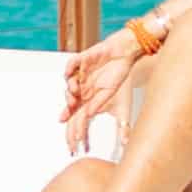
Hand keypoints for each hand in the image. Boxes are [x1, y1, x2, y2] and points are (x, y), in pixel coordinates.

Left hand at [60, 33, 141, 148]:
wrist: (124, 54)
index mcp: (88, 96)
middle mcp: (82, 85)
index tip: (71, 138)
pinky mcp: (82, 59)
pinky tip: (69, 73)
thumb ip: (98, 105)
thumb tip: (88, 114)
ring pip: (69, 82)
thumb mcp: (111, 95)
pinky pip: (71, 63)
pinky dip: (69, 68)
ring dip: (70, 89)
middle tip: (70, 110)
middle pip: (69, 99)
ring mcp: (80, 72)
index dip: (72, 123)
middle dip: (68, 108)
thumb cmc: (119, 74)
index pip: (76, 112)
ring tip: (75, 92)